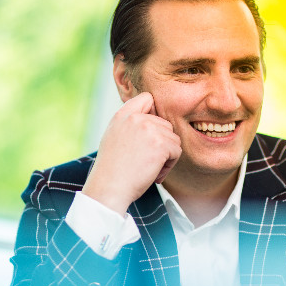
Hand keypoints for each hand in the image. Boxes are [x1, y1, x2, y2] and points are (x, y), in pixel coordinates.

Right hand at [82, 92, 181, 215]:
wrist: (109, 188)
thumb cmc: (112, 169)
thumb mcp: (114, 136)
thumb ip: (130, 124)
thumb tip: (153, 120)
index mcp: (123, 115)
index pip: (147, 98)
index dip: (153, 113)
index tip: (149, 133)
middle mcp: (136, 118)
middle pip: (165, 124)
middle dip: (162, 143)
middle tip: (148, 160)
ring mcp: (149, 129)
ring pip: (173, 139)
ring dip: (166, 156)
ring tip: (150, 168)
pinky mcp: (161, 144)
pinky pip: (176, 151)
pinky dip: (169, 165)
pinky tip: (155, 174)